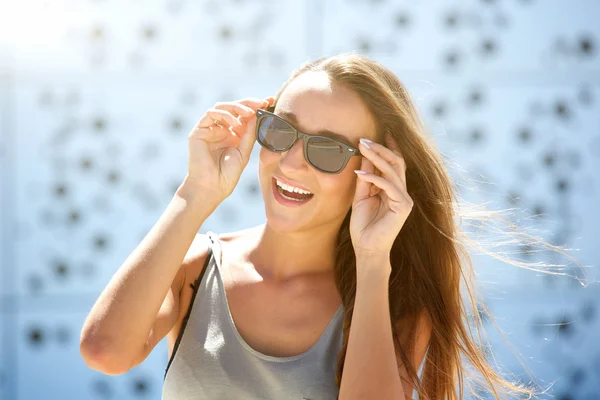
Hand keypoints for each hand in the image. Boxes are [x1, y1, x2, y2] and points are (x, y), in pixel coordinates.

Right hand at [185, 96, 274, 201]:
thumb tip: (257, 114)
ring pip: (222, 107)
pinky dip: (224, 115)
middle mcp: (220, 129)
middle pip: (233, 107)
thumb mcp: (244, 151)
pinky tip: (235, 123)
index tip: (271, 100)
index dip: (256, 106)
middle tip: (263, 102)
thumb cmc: (227, 175)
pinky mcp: (198, 131)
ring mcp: (209, 129)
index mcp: (232, 133)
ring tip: (250, 113)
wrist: (211, 188)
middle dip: (249, 102)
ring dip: (237, 107)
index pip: (244, 114)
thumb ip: (249, 133)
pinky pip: (210, 114)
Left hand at [350, 132, 413, 261]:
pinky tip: (360, 173)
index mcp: (393, 188)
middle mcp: (402, 191)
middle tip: (363, 139)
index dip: (389, 147)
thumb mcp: (361, 196)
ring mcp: (405, 199)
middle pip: (396, 162)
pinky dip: (374, 178)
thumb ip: (365, 178)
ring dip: (376, 158)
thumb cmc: (364, 225)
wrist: (367, 249)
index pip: (394, 163)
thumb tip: (364, 156)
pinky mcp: (403, 207)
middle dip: (380, 148)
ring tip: (362, 147)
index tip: (381, 131)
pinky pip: (389, 186)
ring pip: (393, 171)